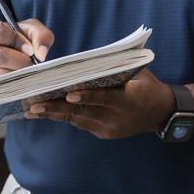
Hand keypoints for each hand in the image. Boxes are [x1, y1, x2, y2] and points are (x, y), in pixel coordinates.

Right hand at [0, 18, 53, 82]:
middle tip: (29, 64)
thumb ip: (40, 35)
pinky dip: (9, 85)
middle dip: (19, 62)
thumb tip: (41, 53)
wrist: (1, 55)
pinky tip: (16, 80)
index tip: (29, 49)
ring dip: (15, 75)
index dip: (18, 41)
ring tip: (23, 71)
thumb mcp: (29, 31)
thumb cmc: (14, 40)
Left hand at [24, 68, 175, 139]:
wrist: (161, 113)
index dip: (86, 96)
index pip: (104, 98)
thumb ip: (117, 68)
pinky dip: (63, 117)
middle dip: (57, 109)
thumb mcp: (137, 73)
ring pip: (78, 120)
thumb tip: (92, 60)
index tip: (67, 95)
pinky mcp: (104, 134)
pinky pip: (81, 123)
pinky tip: (46, 112)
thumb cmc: (146, 85)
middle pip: (84, 112)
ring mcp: (110, 128)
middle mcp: (117, 117)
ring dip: (54, 114)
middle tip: (34, 105)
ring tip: (32, 109)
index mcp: (129, 99)